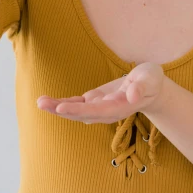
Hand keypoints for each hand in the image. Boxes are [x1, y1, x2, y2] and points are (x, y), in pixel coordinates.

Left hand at [37, 63, 165, 123]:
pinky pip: (77, 104)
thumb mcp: (151, 79)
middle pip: (82, 114)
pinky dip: (63, 102)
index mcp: (120, 107)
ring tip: (40, 102)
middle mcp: (107, 111)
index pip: (97, 111)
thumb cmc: (151, 80)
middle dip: (61, 109)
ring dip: (58, 108)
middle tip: (41, 103)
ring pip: (76, 111)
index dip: (79, 110)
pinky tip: (49, 102)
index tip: (61, 107)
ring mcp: (100, 107)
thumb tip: (133, 95)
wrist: (151, 87)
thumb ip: (142, 86)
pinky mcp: (95, 101)